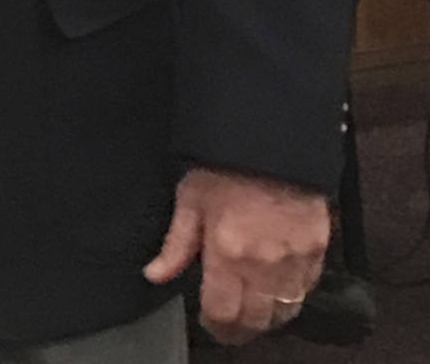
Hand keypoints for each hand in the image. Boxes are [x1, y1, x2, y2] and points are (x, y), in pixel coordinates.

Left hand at [142, 165, 327, 343]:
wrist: (273, 145)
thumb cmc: (225, 168)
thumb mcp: (190, 200)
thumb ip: (176, 245)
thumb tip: (155, 274)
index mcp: (228, 253)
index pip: (223, 312)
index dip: (214, 325)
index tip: (208, 322)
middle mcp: (265, 266)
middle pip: (256, 321)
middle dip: (240, 329)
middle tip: (228, 324)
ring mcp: (295, 262)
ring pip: (284, 313)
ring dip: (266, 318)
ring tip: (250, 311)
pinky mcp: (318, 254)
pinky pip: (305, 292)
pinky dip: (290, 299)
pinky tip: (275, 291)